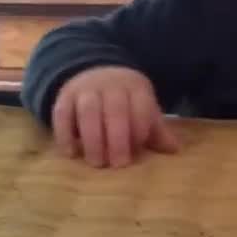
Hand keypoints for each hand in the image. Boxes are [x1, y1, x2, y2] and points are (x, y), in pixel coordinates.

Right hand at [51, 66, 180, 167]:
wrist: (94, 72)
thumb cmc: (125, 100)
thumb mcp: (143, 108)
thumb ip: (155, 130)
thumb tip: (174, 150)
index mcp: (136, 87)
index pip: (141, 105)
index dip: (140, 127)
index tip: (138, 149)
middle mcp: (111, 85)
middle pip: (115, 110)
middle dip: (117, 138)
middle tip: (118, 164)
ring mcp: (86, 89)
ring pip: (88, 111)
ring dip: (93, 138)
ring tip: (97, 162)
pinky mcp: (64, 96)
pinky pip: (62, 114)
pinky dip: (65, 134)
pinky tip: (71, 153)